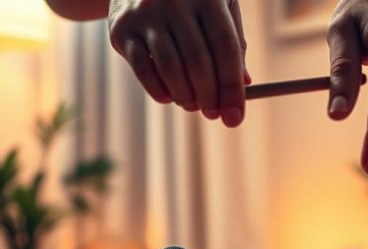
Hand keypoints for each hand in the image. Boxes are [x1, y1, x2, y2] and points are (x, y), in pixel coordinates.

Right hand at [107, 0, 249, 126]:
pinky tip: (169, 97)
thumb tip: (244, 84)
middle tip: (213, 114)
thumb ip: (232, 42)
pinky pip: (142, 70)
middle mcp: (176, 1)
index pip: (226, 47)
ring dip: (185, 97)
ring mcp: (146, 13)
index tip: (234, 117)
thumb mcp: (217, 8)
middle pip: (198, 61)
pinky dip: (158, 91)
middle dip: (209, 97)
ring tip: (192, 104)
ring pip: (170, 68)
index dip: (232, 87)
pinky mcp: (122, 28)